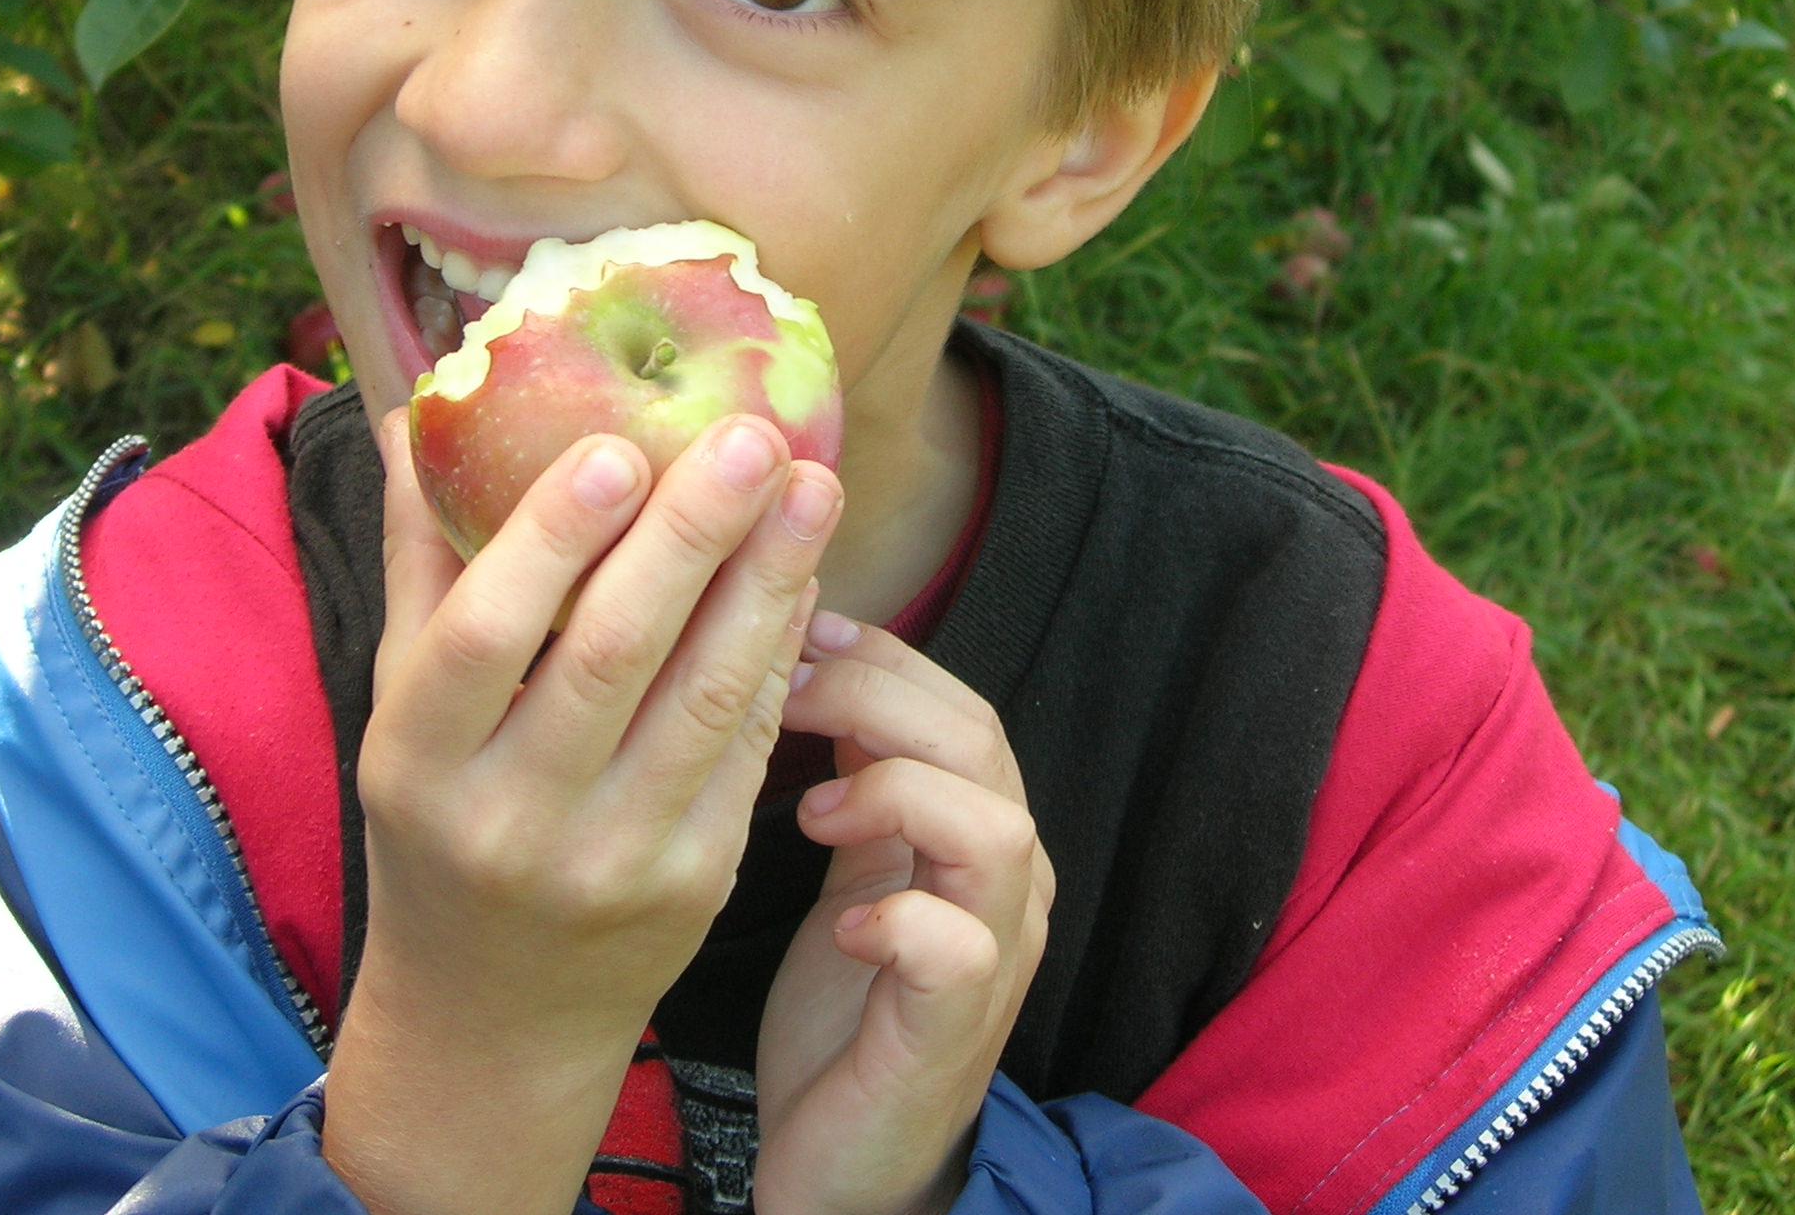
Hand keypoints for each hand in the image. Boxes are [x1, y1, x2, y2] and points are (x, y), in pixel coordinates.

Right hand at [318, 407, 839, 1214]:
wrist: (491, 1018)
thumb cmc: (438, 824)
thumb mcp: (398, 711)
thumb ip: (419, 565)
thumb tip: (408, 414)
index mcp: (417, 763)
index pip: (481, 637)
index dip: (551, 538)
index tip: (619, 443)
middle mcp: (512, 819)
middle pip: (614, 655)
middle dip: (693, 535)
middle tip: (751, 435)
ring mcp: (613, 858)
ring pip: (705, 697)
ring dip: (768, 581)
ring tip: (811, 482)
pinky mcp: (697, 881)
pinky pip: (746, 745)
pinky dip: (778, 651)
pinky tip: (803, 572)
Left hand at [752, 616, 1052, 1214]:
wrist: (847, 1165)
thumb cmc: (843, 1010)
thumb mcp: (847, 872)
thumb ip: (850, 783)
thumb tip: (796, 662)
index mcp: (979, 838)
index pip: (961, 707)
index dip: (882, 658)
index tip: (797, 633)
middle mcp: (1008, 888)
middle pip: (982, 744)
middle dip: (876, 697)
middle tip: (787, 695)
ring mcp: (994, 960)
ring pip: (995, 830)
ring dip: (896, 794)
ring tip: (812, 811)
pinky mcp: (953, 1033)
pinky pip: (956, 949)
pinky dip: (898, 918)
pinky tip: (843, 924)